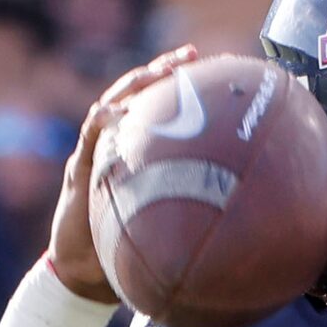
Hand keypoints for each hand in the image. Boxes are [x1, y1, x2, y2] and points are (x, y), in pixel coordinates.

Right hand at [45, 45, 199, 304]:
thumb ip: (195, 206)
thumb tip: (247, 208)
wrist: (85, 271)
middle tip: (190, 55)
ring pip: (112, 103)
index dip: (181, 83)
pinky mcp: (80, 168)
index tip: (212, 67)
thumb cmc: (128, 246)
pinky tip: (117, 112)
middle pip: (137, 93)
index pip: (159, 105)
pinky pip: (90, 136)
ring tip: (158, 72)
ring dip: (134, 84)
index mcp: (137, 148)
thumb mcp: (168, 222)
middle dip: (161, 69)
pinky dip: (103, 120)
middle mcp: (116, 142)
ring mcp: (96, 150)